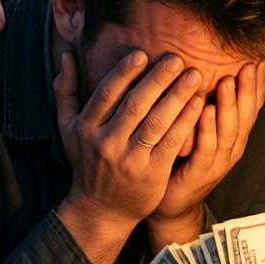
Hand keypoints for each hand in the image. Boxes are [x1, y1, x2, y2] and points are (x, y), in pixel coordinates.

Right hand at [54, 50, 204, 263]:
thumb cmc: (88, 161)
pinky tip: (199, 104)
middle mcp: (106, 143)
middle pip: (135, 105)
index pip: (107, 94)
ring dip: (178, 96)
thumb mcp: (67, 128)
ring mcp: (130, 160)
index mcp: (85, 128)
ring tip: (194, 76)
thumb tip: (67, 54)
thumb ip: (65, 90)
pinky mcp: (152, 173)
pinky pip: (171, 142)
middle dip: (158, 80)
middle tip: (177, 58)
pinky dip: (186, 121)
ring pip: (156, 122)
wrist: (102, 209)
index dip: (124, 73)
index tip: (142, 54)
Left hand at [146, 60, 264, 240]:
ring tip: (228, 81)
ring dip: (229, 105)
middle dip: (248, 88)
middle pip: (247, 114)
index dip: (257, 83)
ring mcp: (218, 162)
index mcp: (235, 133)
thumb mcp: (198, 126)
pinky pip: (206, 149)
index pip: (253, 104)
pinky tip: (204, 111)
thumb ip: (206, 101)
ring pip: (230, 130)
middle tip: (248, 64)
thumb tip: (206, 64)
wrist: (170, 203)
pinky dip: (207, 129)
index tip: (258, 58)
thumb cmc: (181, 159)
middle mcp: (232, 147)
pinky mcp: (200, 174)